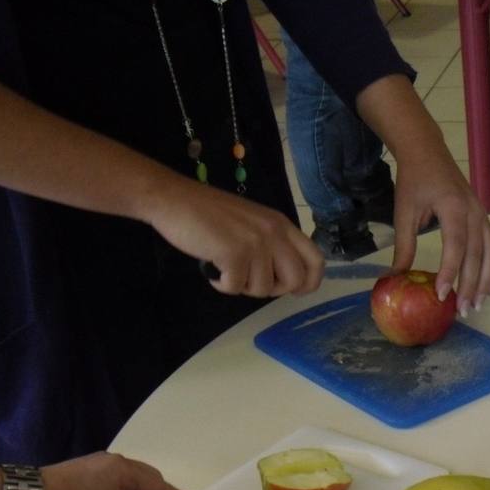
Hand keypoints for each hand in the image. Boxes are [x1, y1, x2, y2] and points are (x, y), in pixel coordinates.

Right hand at [144, 179, 324, 297]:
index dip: (309, 282)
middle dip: (273, 290)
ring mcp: (255, 242)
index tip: (293, 290)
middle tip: (250, 280)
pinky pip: (236, 287)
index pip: (315, 260)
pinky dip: (222, 285)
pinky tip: (212, 270)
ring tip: (225, 267)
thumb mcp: (252, 222)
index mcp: (282, 224)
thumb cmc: (208, 213)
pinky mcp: (234, 253)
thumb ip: (272, 244)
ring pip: (263, 288)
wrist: (173, 199)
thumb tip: (284, 278)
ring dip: (242, 286)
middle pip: (295, 281)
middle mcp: (274, 232)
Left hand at [355, 74, 489, 314]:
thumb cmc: (414, 180)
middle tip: (462, 310)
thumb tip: (395, 279)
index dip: (450, 271)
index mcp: (453, 206)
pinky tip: (488, 287)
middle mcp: (473, 211)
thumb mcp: (403, 212)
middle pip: (477, 254)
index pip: (456, 245)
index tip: (441, 294)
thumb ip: (403, 247)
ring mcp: (482, 215)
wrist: (428, 151)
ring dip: (486, 281)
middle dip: (470, 284)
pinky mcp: (484, 218)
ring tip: (478, 304)